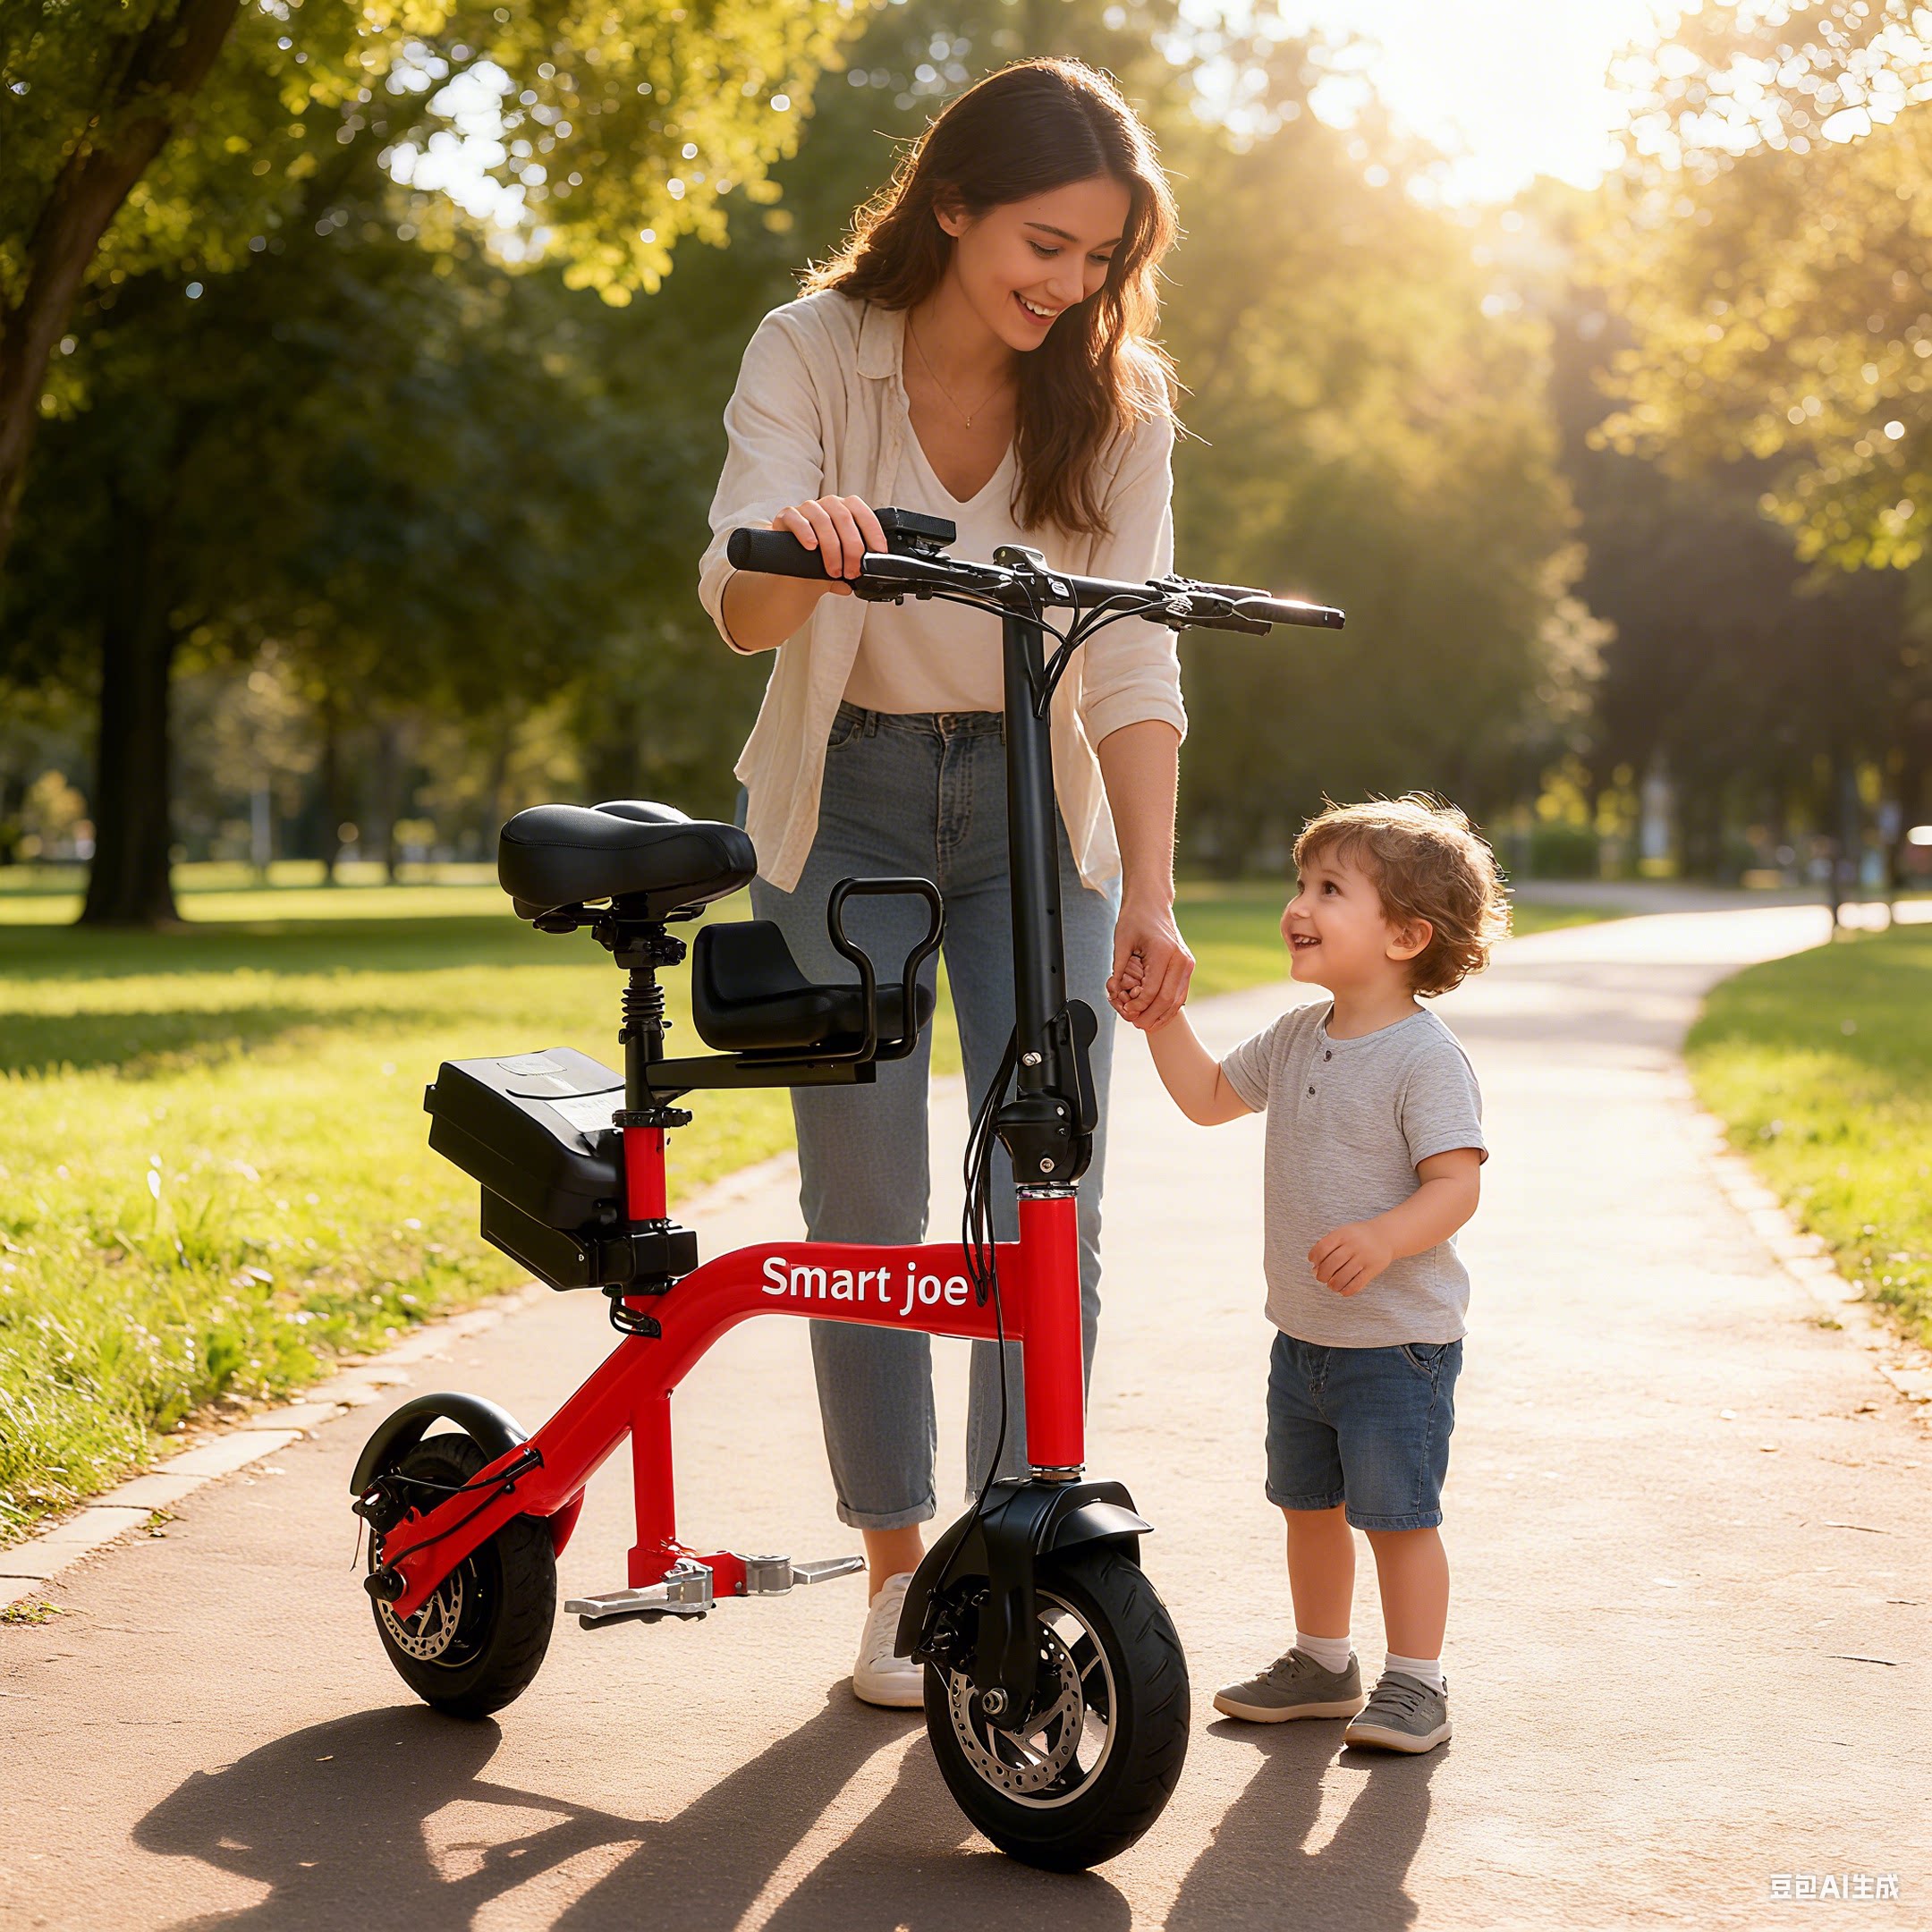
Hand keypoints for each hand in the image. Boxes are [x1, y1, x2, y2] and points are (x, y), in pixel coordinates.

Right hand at [771, 495, 886, 592]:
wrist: (793, 572)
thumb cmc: (820, 564)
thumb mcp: (840, 568)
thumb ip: (851, 573)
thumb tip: (855, 586)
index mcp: (845, 511)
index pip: (862, 512)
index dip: (873, 531)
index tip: (879, 552)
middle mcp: (828, 505)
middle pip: (844, 518)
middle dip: (852, 548)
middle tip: (852, 572)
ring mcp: (807, 508)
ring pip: (823, 520)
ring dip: (831, 548)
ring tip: (834, 571)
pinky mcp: (787, 516)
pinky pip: (797, 519)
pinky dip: (806, 532)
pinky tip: (812, 547)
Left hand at [1106, 898, 1193, 1030]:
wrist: (1152, 903)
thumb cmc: (1135, 918)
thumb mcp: (1121, 941)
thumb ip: (1119, 968)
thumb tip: (1116, 993)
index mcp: (1164, 952)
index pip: (1152, 990)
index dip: (1138, 1006)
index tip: (1126, 1011)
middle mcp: (1180, 959)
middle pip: (1167, 1000)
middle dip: (1151, 1016)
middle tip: (1136, 1024)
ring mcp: (1187, 963)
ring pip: (1177, 1000)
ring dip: (1162, 1016)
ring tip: (1146, 1025)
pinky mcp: (1187, 966)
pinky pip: (1181, 993)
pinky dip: (1170, 1008)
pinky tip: (1158, 1016)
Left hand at [1308, 1221, 1393, 1296]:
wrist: (1386, 1235)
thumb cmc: (1358, 1236)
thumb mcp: (1343, 1233)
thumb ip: (1328, 1246)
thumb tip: (1314, 1269)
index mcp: (1343, 1234)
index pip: (1322, 1248)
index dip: (1314, 1258)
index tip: (1313, 1263)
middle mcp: (1353, 1244)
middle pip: (1331, 1264)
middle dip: (1322, 1275)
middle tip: (1321, 1278)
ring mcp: (1364, 1256)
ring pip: (1343, 1276)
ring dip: (1333, 1285)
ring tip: (1331, 1286)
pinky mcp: (1373, 1268)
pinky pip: (1358, 1283)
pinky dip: (1347, 1290)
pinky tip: (1342, 1291)